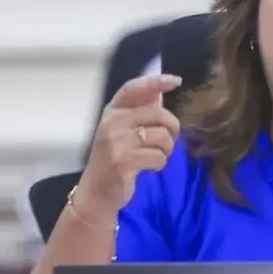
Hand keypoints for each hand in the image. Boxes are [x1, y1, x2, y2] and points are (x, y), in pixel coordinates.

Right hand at [81, 74, 182, 216]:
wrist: (96, 193)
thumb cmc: (114, 159)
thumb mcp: (121, 131)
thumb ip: (139, 111)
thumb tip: (159, 92)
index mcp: (112, 112)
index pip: (134, 89)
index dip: (156, 81)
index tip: (176, 80)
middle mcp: (112, 123)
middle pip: (159, 114)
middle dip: (172, 128)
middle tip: (168, 141)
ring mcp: (116, 142)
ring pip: (163, 137)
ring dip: (167, 150)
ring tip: (155, 156)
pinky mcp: (123, 162)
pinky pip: (159, 157)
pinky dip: (160, 164)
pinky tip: (148, 168)